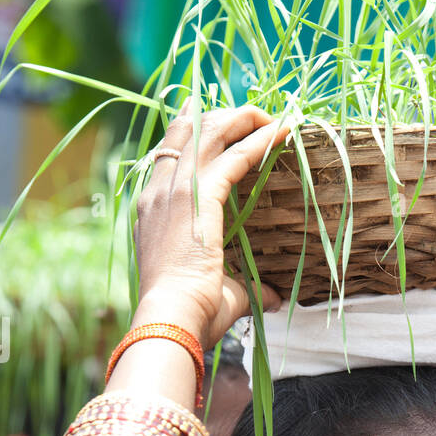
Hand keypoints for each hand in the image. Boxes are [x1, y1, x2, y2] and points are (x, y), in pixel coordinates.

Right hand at [133, 99, 288, 347]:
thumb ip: (245, 287)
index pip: (170, 153)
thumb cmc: (190, 313)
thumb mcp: (217, 291)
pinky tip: (284, 132)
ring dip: (244, 119)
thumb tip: (272, 297)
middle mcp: (157, 193)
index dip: (195, 130)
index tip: (222, 123)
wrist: (171, 318)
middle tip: (255, 117)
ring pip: (210, 131)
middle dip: (224, 117)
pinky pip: (234, 155)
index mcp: (151, 210)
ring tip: (274, 119)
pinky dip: (260, 140)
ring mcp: (175, 191)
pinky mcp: (199, 196)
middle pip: (189, 130)